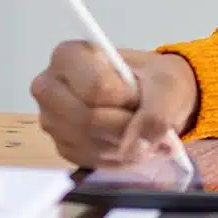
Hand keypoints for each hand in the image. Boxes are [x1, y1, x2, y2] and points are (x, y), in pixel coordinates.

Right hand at [30, 41, 199, 167]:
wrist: (153, 97)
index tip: (139, 93)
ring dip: (126, 144)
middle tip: (147, 118)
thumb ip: (157, 113)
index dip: (127, 97)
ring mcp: (52, 120)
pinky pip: (92, 160)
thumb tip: (137, 144)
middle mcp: (50, 88)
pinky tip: (130, 141)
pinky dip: (120, 157)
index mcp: (68, 56)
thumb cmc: (153, 79)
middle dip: (126, 125)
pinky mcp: (63, 146)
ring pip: (91, 143)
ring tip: (142, 129)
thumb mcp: (167, 84)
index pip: (96, 87)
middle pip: (88, 119)